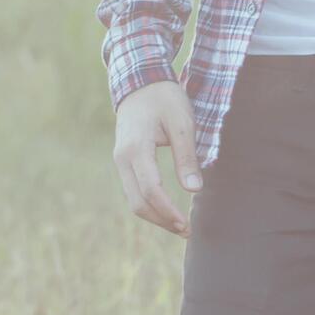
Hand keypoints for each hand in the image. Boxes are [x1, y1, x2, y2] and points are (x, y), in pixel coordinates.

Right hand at [112, 79, 201, 236]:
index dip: (168, 210)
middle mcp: (122, 158)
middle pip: (138, 201)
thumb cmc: (165, 100)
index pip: (151, 189)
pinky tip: (168, 211)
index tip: (186, 224)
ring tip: (180, 227)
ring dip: (155, 216)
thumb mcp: (182, 123)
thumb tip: (194, 190)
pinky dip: (150, 205)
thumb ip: (187, 157)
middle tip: (187, 231)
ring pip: (133, 199)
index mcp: (136, 148)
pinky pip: (134, 190)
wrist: (141, 83)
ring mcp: (120, 161)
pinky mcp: (125, 162)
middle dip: (162, 220)